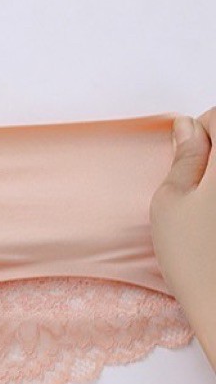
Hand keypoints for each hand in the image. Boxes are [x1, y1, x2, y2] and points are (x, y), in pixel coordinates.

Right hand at [150, 109, 215, 361]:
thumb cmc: (195, 257)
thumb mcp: (172, 202)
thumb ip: (184, 157)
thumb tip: (186, 126)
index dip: (200, 131)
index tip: (188, 155)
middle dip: (213, 155)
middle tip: (199, 184)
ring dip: (215, 182)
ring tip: (209, 209)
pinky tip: (215, 223)